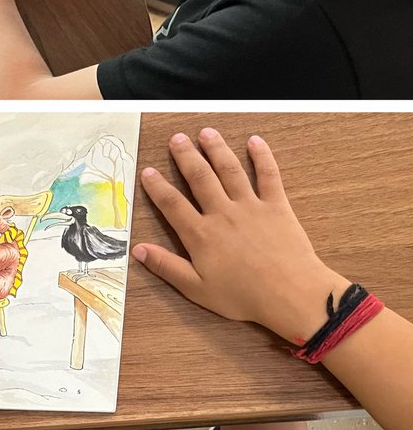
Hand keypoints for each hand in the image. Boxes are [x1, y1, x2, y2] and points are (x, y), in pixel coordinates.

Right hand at [132, 130, 350, 343]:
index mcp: (201, 234)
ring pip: (229, 170)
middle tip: (176, 138)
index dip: (158, 186)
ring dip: (216, 149)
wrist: (291, 295)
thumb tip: (137, 250)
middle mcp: (222, 213)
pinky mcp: (277, 206)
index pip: (172, 204)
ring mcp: (251, 206)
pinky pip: (269, 176)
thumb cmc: (244, 296)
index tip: (148, 171)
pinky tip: (255, 141)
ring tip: (206, 133)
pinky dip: (262, 157)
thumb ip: (167, 267)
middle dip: (186, 156)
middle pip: (199, 178)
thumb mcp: (197, 289)